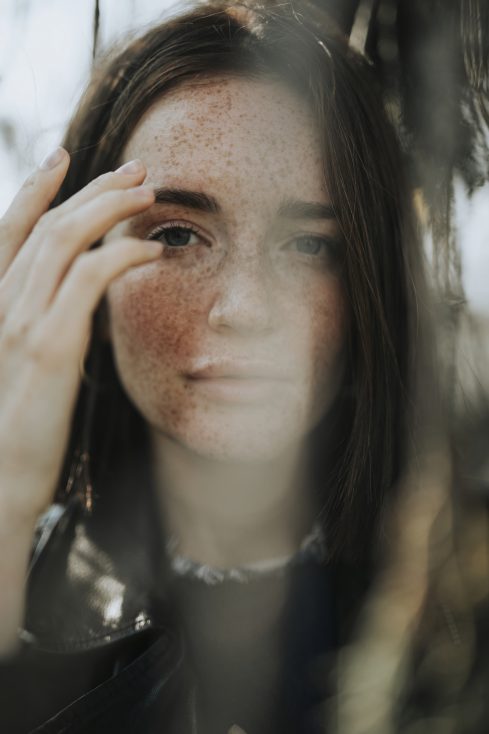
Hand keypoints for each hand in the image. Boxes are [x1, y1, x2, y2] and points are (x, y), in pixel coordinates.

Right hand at [0, 149, 161, 523]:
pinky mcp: (49, 346)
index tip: (65, 159)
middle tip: (134, 171)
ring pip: (66, 239)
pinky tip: (149, 251)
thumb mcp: (21, 368)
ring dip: (110, 208)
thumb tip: (79, 307)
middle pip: (47, 225)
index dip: (35, 188)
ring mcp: (19, 321)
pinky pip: (89, 279)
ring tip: (148, 194)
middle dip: (91, 189)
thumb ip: (40, 327)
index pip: (9, 230)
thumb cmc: (15, 431)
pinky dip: (122, 256)